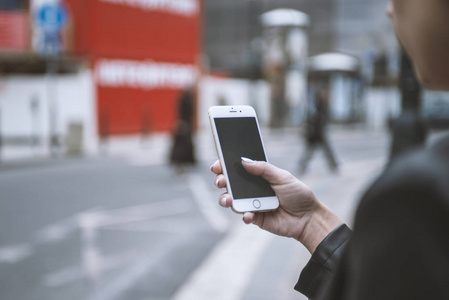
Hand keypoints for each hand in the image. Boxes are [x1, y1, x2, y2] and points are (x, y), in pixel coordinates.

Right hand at [211, 158, 341, 252]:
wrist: (308, 218)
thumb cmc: (298, 194)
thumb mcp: (282, 177)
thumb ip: (263, 168)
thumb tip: (243, 160)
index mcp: (258, 176)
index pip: (237, 168)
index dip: (224, 166)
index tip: (217, 165)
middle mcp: (251, 189)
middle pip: (229, 183)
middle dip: (221, 180)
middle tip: (221, 181)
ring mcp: (251, 203)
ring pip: (231, 200)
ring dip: (226, 199)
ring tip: (229, 200)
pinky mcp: (255, 218)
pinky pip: (243, 216)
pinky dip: (244, 215)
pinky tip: (249, 215)